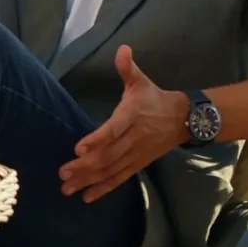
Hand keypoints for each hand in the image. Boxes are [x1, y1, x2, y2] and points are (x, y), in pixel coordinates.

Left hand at [59, 45, 187, 202]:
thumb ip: (128, 68)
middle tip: (62, 173)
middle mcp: (134, 139)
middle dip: (84, 166)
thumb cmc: (154, 98)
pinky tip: (86, 197)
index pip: (113, 130)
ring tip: (67, 188)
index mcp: (132, 117)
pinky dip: (104, 188)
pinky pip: (120, 178)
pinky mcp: (138, 164)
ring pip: (111, 170)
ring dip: (88, 180)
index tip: (78, 147)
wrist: (184, 119)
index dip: (97, 139)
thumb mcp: (141, 81)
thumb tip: (122, 48)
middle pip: (108, 155)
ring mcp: (136, 155)